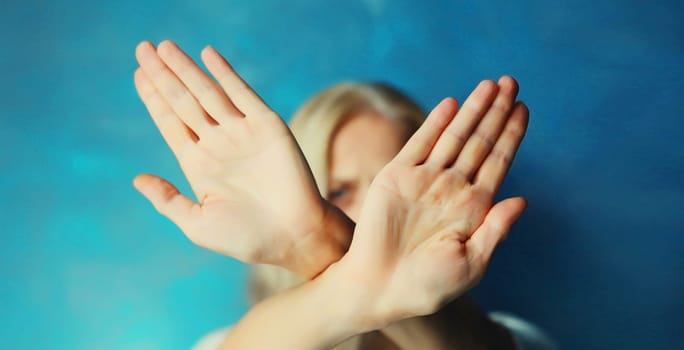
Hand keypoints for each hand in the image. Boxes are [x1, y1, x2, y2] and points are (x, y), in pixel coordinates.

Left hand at [132, 40, 349, 276]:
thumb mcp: (197, 224)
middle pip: (183, 102)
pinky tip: (207, 55)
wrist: (294, 237)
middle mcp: (217, 143)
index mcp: (198, 164)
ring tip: (164, 47)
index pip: (170, 122)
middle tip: (142, 49)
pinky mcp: (267, 126)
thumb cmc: (247, 238)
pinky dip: (225, 74)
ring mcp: (241, 133)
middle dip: (163, 76)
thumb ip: (168, 200)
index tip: (138, 74)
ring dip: (186, 69)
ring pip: (207, 93)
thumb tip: (137, 179)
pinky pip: (242, 94)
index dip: (153, 98)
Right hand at [335, 77, 528, 327]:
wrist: (380, 289)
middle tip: (511, 81)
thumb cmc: (427, 285)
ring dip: (472, 110)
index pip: (498, 161)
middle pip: (480, 141)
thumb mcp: (472, 264)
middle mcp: (451, 188)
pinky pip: (420, 143)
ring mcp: (424, 179)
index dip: (512, 135)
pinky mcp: (396, 176)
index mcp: (473, 208)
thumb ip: (496, 230)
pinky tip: (452, 104)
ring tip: (490, 84)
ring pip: (454, 136)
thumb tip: (523, 200)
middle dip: (496, 111)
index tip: (524, 109)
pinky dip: (435, 123)